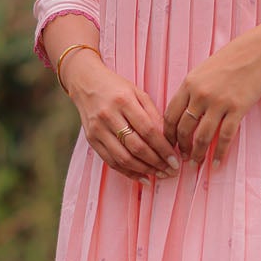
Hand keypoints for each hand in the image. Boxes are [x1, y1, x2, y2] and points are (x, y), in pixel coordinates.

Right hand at [62, 50, 179, 181]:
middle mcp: (109, 116)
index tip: (175, 160)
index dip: (163, 148)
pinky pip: (111, 161)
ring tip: (160, 175)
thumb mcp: (138, 93)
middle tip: (171, 171)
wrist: (85, 83)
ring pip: (123, 158)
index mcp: (124, 101)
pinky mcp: (91, 140)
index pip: (148, 130)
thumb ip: (153, 114)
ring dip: (144, 170)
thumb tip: (169, 139)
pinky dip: (128, 172)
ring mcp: (97, 129)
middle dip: (156, 162)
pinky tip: (143, 177)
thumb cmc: (116, 87)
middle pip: (136, 147)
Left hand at [164, 21, 260, 168]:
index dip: (167, 134)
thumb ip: (193, 89)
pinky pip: (225, 136)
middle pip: (183, 129)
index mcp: (189, 83)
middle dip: (180, 147)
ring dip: (197, 154)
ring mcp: (219, 102)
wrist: (260, 50)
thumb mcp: (204, 69)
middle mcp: (200, 94)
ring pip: (202, 136)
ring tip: (195, 164)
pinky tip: (216, 163)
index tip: (168, 144)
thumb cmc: (233, 58)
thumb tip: (185, 111)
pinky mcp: (237, 108)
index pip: (170, 114)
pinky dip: (219, 153)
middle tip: (181, 158)